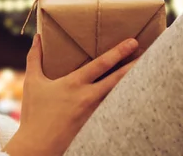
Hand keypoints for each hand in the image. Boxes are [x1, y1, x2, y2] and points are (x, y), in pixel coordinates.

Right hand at [3, 34, 139, 155]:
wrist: (37, 147)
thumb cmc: (34, 114)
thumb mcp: (32, 82)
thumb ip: (35, 57)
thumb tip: (37, 37)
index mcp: (74, 84)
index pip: (101, 64)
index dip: (118, 52)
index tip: (133, 42)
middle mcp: (88, 98)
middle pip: (118, 79)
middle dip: (134, 66)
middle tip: (150, 54)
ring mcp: (94, 114)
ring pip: (119, 96)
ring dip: (133, 84)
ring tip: (148, 74)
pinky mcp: (96, 126)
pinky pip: (114, 112)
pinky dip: (124, 103)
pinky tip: (134, 99)